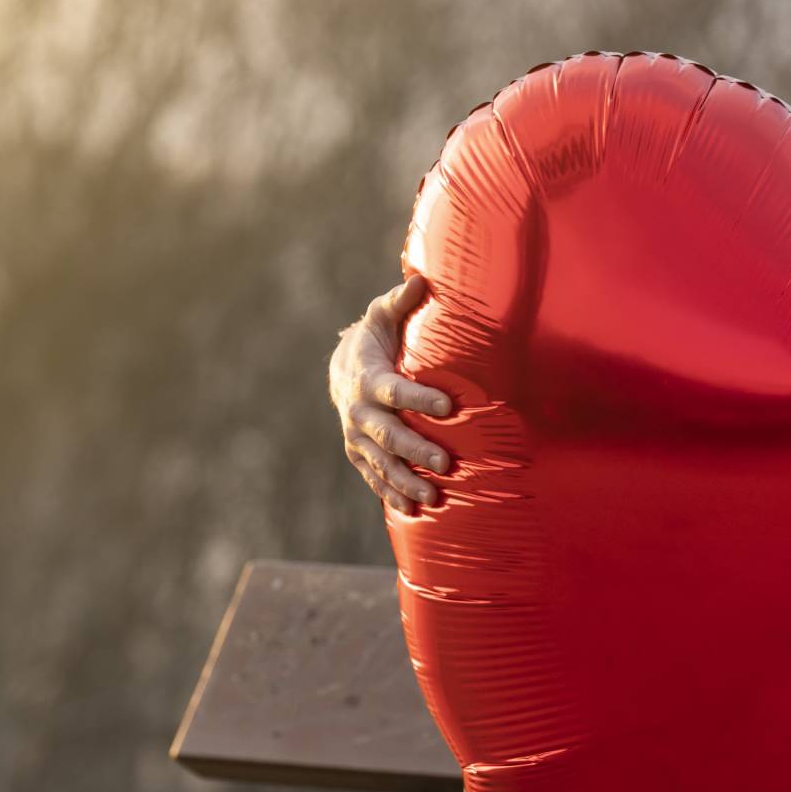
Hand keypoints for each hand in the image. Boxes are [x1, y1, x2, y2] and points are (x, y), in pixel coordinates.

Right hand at [330, 275, 455, 513]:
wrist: (341, 367)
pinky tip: (413, 511)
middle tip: (446, 462)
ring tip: (434, 498)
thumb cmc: (375, 337)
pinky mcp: (359, 453)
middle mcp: (358, 413)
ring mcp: (357, 437)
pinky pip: (374, 477)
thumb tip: (422, 280)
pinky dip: (391, 494)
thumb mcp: (383, 315)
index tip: (449, 406)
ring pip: (381, 463)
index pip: (396, 392)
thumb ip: (402, 301)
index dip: (420, 399)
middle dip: (416, 450)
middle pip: (389, 436)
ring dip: (406, 482)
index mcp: (368, 379)